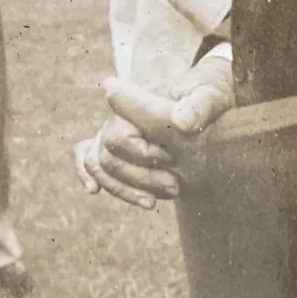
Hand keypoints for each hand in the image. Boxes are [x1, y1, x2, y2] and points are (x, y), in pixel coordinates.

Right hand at [92, 53, 235, 209]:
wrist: (205, 100)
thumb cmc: (207, 96)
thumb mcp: (211, 98)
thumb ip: (198, 107)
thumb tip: (179, 120)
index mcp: (136, 101)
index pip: (121, 137)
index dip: (143, 155)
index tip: (171, 157)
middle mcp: (118, 116)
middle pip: (109, 155)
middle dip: (140, 177)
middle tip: (175, 185)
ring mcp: (112, 130)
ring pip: (99, 164)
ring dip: (125, 188)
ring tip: (154, 201)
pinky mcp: (114, 145)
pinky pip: (87, 157)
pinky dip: (85, 173)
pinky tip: (93, 191)